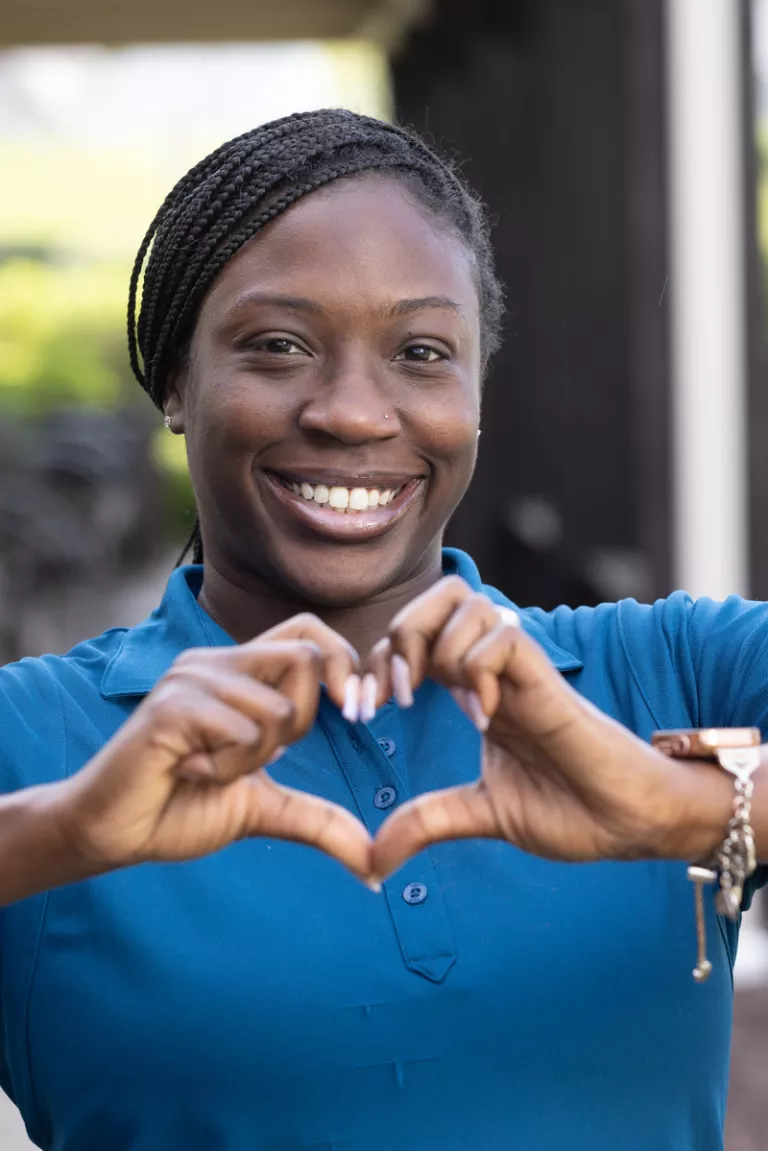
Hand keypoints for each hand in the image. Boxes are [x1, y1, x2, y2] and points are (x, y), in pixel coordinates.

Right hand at [53, 615, 374, 882]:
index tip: (354, 713)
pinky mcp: (172, 706)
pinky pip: (241, 733)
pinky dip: (227, 770)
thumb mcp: (265, 810)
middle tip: (257, 756)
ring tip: (208, 768)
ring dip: (252, 760)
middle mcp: (217, 661)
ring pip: (277, 710)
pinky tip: (189, 771)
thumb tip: (374, 865)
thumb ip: (319, 821)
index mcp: (240, 670)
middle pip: (305, 659)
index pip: (308, 631)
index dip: (343, 662)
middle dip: (301, 723)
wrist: (116, 833)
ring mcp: (191, 678)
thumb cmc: (182, 808)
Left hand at [369, 577, 699, 878]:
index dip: (376, 662)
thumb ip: (427, 823)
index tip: (364, 713)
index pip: (415, 635)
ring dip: (439, 649)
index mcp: (474, 690)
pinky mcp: (547, 684)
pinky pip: (504, 638)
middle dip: (401, 634)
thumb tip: (371, 861)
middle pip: (440, 596)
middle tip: (397, 694)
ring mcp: (520, 673)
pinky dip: (479, 668)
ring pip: (467, 603)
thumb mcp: (480, 814)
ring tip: (447, 704)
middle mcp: (494, 671)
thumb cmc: (572, 810)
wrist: (631, 824)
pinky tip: (484, 716)